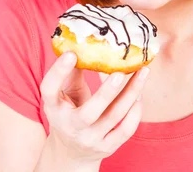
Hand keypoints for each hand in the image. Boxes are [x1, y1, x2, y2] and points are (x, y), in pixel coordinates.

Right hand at [39, 51, 149, 166]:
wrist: (72, 151)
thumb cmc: (69, 111)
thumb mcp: (64, 93)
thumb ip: (73, 71)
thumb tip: (86, 42)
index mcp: (54, 108)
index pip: (50, 90)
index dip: (58, 71)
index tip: (72, 53)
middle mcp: (70, 126)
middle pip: (89, 112)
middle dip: (106, 92)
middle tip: (121, 71)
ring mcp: (90, 139)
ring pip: (114, 117)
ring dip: (130, 94)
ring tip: (142, 73)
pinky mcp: (107, 147)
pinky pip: (126, 130)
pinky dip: (135, 111)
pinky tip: (139, 94)